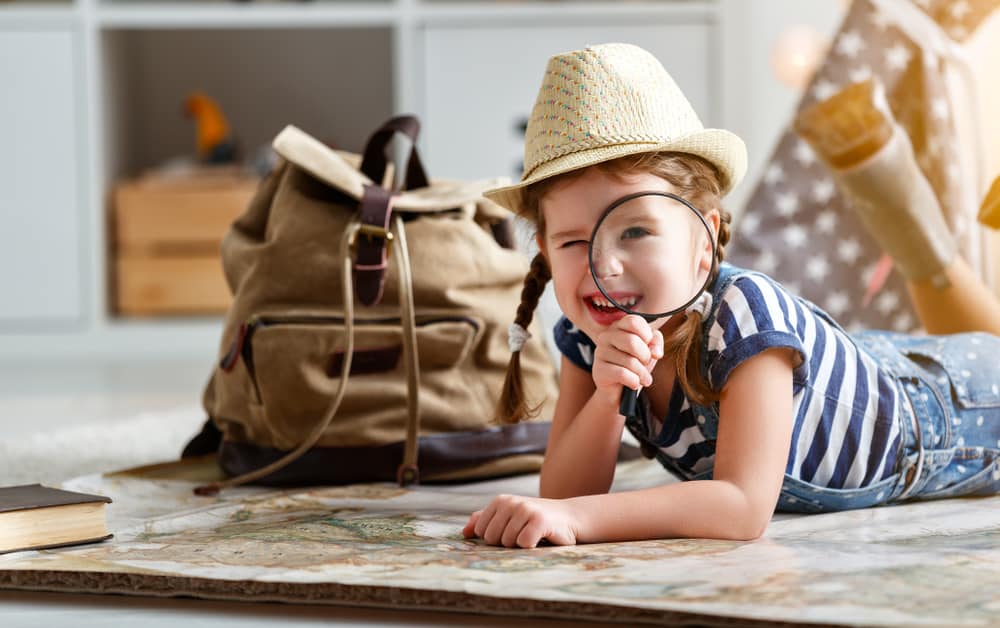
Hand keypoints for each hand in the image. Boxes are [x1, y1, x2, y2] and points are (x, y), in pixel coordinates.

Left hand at [462, 494, 580, 547]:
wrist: (569, 517)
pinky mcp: (539, 520)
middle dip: (508, 543)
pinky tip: (541, 538)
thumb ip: (486, 521)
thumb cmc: (536, 520)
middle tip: (524, 534)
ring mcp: (525, 510)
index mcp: (500, 501)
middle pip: (493, 539)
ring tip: (533, 535)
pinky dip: (532, 547)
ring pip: (508, 543)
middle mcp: (511, 502)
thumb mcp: (509, 517)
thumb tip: (464, 532)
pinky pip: (524, 544)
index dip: (497, 538)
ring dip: (521, 545)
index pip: (482, 531)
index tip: (513, 531)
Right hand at [592, 315, 663, 404]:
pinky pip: (622, 374)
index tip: (648, 346)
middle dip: (645, 356)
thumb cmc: (634, 366)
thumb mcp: (649, 351)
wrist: (619, 391)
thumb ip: (656, 342)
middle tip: (646, 364)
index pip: (634, 321)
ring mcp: (600, 352)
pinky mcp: (598, 370)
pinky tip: (634, 384)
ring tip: (643, 378)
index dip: (647, 335)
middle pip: (632, 341)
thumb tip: (655, 351)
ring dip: (642, 373)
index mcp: (618, 326)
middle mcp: (606, 336)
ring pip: (629, 361)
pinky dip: (634, 381)